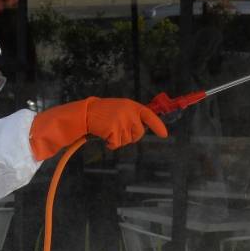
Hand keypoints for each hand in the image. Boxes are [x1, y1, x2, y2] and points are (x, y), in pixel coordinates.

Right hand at [30, 97, 167, 158]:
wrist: (85, 113)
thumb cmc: (102, 112)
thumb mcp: (120, 109)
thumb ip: (132, 116)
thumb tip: (142, 130)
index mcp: (132, 106)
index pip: (149, 116)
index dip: (158, 126)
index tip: (164, 135)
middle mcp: (130, 112)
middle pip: (139, 134)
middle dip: (130, 136)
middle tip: (117, 130)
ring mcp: (122, 121)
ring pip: (128, 141)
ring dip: (118, 140)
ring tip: (108, 129)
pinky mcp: (114, 129)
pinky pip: (117, 144)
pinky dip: (111, 144)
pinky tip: (104, 135)